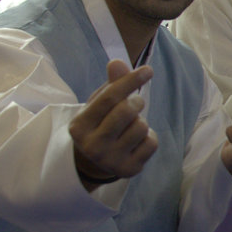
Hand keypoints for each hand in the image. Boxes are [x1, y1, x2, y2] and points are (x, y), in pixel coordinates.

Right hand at [70, 61, 157, 187]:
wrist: (94, 164)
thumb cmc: (99, 126)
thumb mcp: (98, 106)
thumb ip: (110, 85)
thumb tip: (118, 62)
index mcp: (79, 126)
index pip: (109, 98)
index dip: (130, 81)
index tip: (148, 70)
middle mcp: (92, 146)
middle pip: (126, 111)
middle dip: (136, 102)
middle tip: (135, 103)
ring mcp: (111, 160)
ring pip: (141, 127)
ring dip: (141, 121)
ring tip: (131, 126)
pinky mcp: (129, 170)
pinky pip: (151, 143)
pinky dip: (149, 137)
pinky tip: (137, 141)